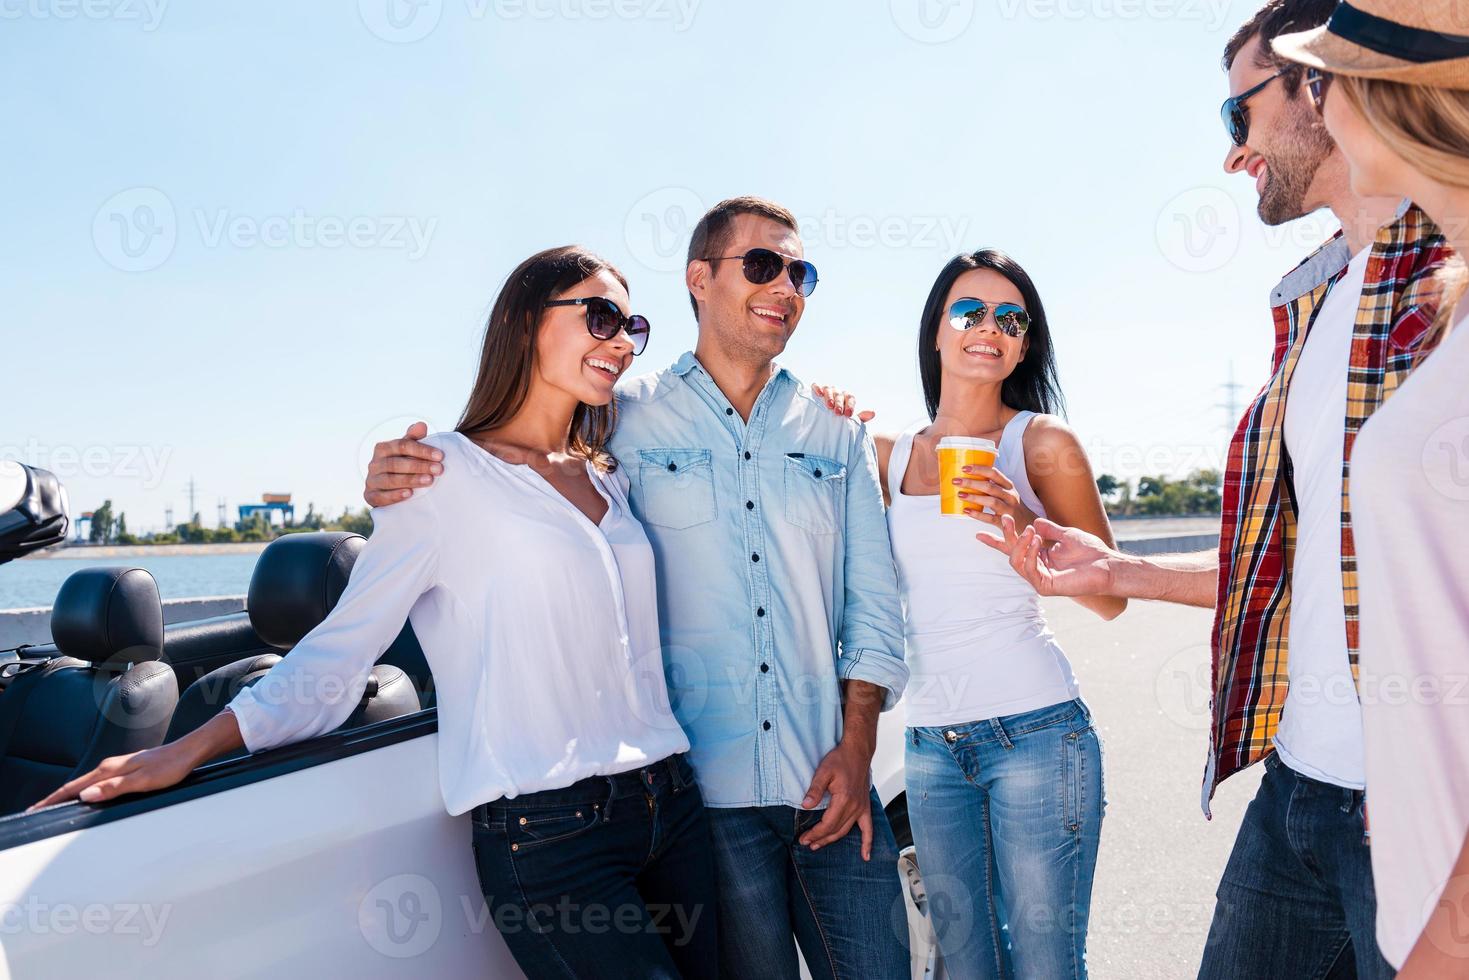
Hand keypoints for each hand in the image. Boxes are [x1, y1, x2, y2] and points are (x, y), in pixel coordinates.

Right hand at [25, 742, 199, 812]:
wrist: (188, 752)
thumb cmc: (170, 766)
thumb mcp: (143, 781)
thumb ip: (114, 789)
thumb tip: (85, 795)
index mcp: (110, 770)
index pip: (74, 787)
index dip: (54, 799)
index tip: (36, 809)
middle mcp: (111, 767)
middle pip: (75, 785)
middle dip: (55, 798)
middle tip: (37, 811)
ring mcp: (118, 767)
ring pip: (86, 783)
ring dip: (68, 794)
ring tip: (54, 805)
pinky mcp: (126, 770)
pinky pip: (97, 782)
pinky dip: (84, 790)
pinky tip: (85, 796)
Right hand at [364, 421, 443, 506]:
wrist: (387, 490)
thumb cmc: (401, 466)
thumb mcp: (407, 451)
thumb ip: (414, 439)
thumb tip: (421, 425)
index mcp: (383, 448)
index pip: (402, 445)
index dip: (422, 450)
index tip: (440, 456)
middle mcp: (374, 464)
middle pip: (396, 463)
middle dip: (420, 466)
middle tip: (439, 469)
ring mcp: (371, 481)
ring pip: (390, 480)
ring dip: (411, 480)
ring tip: (429, 480)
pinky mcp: (370, 496)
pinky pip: (380, 496)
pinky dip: (395, 495)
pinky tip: (409, 494)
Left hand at [798, 737, 875, 858]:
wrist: (857, 752)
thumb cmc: (841, 760)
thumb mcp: (823, 772)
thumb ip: (815, 790)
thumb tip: (805, 805)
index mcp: (844, 800)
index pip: (828, 824)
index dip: (815, 833)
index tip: (804, 838)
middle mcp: (855, 807)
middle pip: (836, 830)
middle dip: (820, 839)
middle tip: (806, 843)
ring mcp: (861, 808)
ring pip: (846, 830)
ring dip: (832, 840)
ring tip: (819, 845)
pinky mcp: (865, 807)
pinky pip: (868, 829)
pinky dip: (867, 843)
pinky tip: (865, 856)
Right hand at [810, 384, 875, 422]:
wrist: (826, 421)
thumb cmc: (840, 420)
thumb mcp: (851, 420)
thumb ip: (861, 417)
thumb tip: (873, 413)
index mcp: (847, 398)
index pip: (850, 398)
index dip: (850, 405)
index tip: (848, 414)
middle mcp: (838, 392)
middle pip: (839, 394)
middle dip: (839, 403)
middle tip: (838, 413)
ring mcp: (828, 391)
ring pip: (828, 389)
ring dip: (829, 397)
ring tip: (829, 406)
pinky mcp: (817, 390)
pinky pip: (817, 385)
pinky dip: (817, 388)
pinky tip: (819, 394)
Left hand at [951, 463, 1036, 530]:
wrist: (1028, 524)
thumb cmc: (1010, 506)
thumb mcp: (1005, 493)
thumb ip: (991, 486)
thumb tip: (967, 479)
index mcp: (1008, 486)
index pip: (994, 473)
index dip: (979, 469)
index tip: (964, 468)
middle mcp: (1010, 495)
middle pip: (990, 486)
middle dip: (972, 482)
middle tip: (956, 481)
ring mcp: (1009, 509)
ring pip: (991, 501)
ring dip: (974, 497)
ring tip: (960, 495)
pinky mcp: (1005, 522)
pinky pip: (990, 517)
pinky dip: (978, 514)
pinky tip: (967, 511)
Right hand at [977, 514, 1124, 597]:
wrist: (1108, 565)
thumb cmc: (1092, 552)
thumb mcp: (1066, 534)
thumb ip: (1049, 529)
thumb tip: (1033, 522)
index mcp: (1040, 557)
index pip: (1014, 549)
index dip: (997, 541)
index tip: (978, 533)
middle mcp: (1037, 569)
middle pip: (1012, 553)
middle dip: (1006, 536)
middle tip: (1006, 519)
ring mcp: (1040, 579)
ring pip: (1016, 562)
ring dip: (1020, 544)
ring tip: (1028, 531)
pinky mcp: (1045, 587)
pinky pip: (1028, 570)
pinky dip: (1029, 554)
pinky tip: (1035, 541)